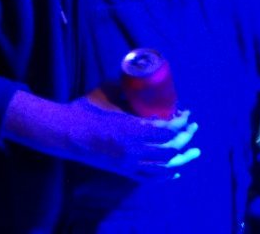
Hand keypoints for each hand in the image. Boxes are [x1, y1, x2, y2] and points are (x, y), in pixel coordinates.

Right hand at [63, 93, 200, 179]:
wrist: (66, 133)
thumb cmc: (85, 109)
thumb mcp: (108, 93)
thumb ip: (127, 89)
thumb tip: (141, 81)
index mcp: (131, 130)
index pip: (167, 130)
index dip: (181, 123)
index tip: (186, 114)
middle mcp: (133, 150)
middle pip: (170, 149)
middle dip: (186, 137)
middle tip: (193, 127)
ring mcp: (128, 163)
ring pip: (164, 167)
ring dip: (182, 159)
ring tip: (194, 152)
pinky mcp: (122, 171)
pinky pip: (149, 178)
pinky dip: (165, 175)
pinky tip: (175, 171)